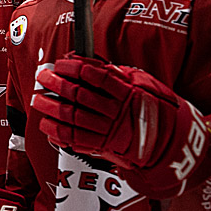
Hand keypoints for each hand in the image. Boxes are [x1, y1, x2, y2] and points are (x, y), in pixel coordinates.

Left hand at [34, 53, 210, 197]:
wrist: (172, 147)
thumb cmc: (159, 112)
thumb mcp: (147, 86)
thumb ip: (121, 76)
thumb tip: (93, 64)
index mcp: (129, 93)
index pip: (97, 76)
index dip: (75, 68)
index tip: (62, 62)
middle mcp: (118, 112)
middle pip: (80, 95)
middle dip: (56, 84)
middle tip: (43, 76)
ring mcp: (110, 132)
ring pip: (73, 117)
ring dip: (51, 108)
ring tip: (38, 99)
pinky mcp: (104, 148)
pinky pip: (75, 140)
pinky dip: (57, 132)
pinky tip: (47, 124)